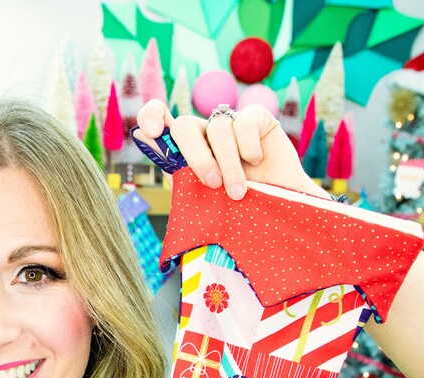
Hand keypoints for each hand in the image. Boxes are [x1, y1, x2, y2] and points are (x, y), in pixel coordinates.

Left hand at [134, 99, 327, 199]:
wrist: (280, 213)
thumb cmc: (238, 211)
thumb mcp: (204, 200)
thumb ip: (177, 175)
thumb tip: (143, 141)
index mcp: (185, 152)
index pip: (159, 120)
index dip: (152, 117)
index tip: (151, 132)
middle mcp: (204, 135)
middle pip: (185, 126)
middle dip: (196, 156)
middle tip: (212, 184)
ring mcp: (230, 124)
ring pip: (217, 128)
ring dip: (229, 164)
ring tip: (238, 193)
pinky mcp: (256, 118)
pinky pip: (244, 122)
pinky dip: (248, 146)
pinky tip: (257, 162)